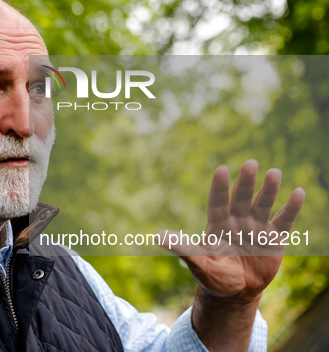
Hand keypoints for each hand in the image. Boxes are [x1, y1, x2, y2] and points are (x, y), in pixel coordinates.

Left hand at [159, 159, 305, 299]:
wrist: (236, 292)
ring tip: (274, 173)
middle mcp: (237, 221)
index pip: (218, 203)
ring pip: (263, 205)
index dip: (220, 188)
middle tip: (251, 164)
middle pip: (242, 199)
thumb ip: (183, 249)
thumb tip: (158, 236)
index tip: (221, 170)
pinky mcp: (274, 238)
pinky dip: (291, 208)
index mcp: (217, 225)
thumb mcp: (199, 264)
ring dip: (268, 191)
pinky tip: (298, 193)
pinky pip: (283, 220)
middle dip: (246, 183)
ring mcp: (256, 228)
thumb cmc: (213, 276)